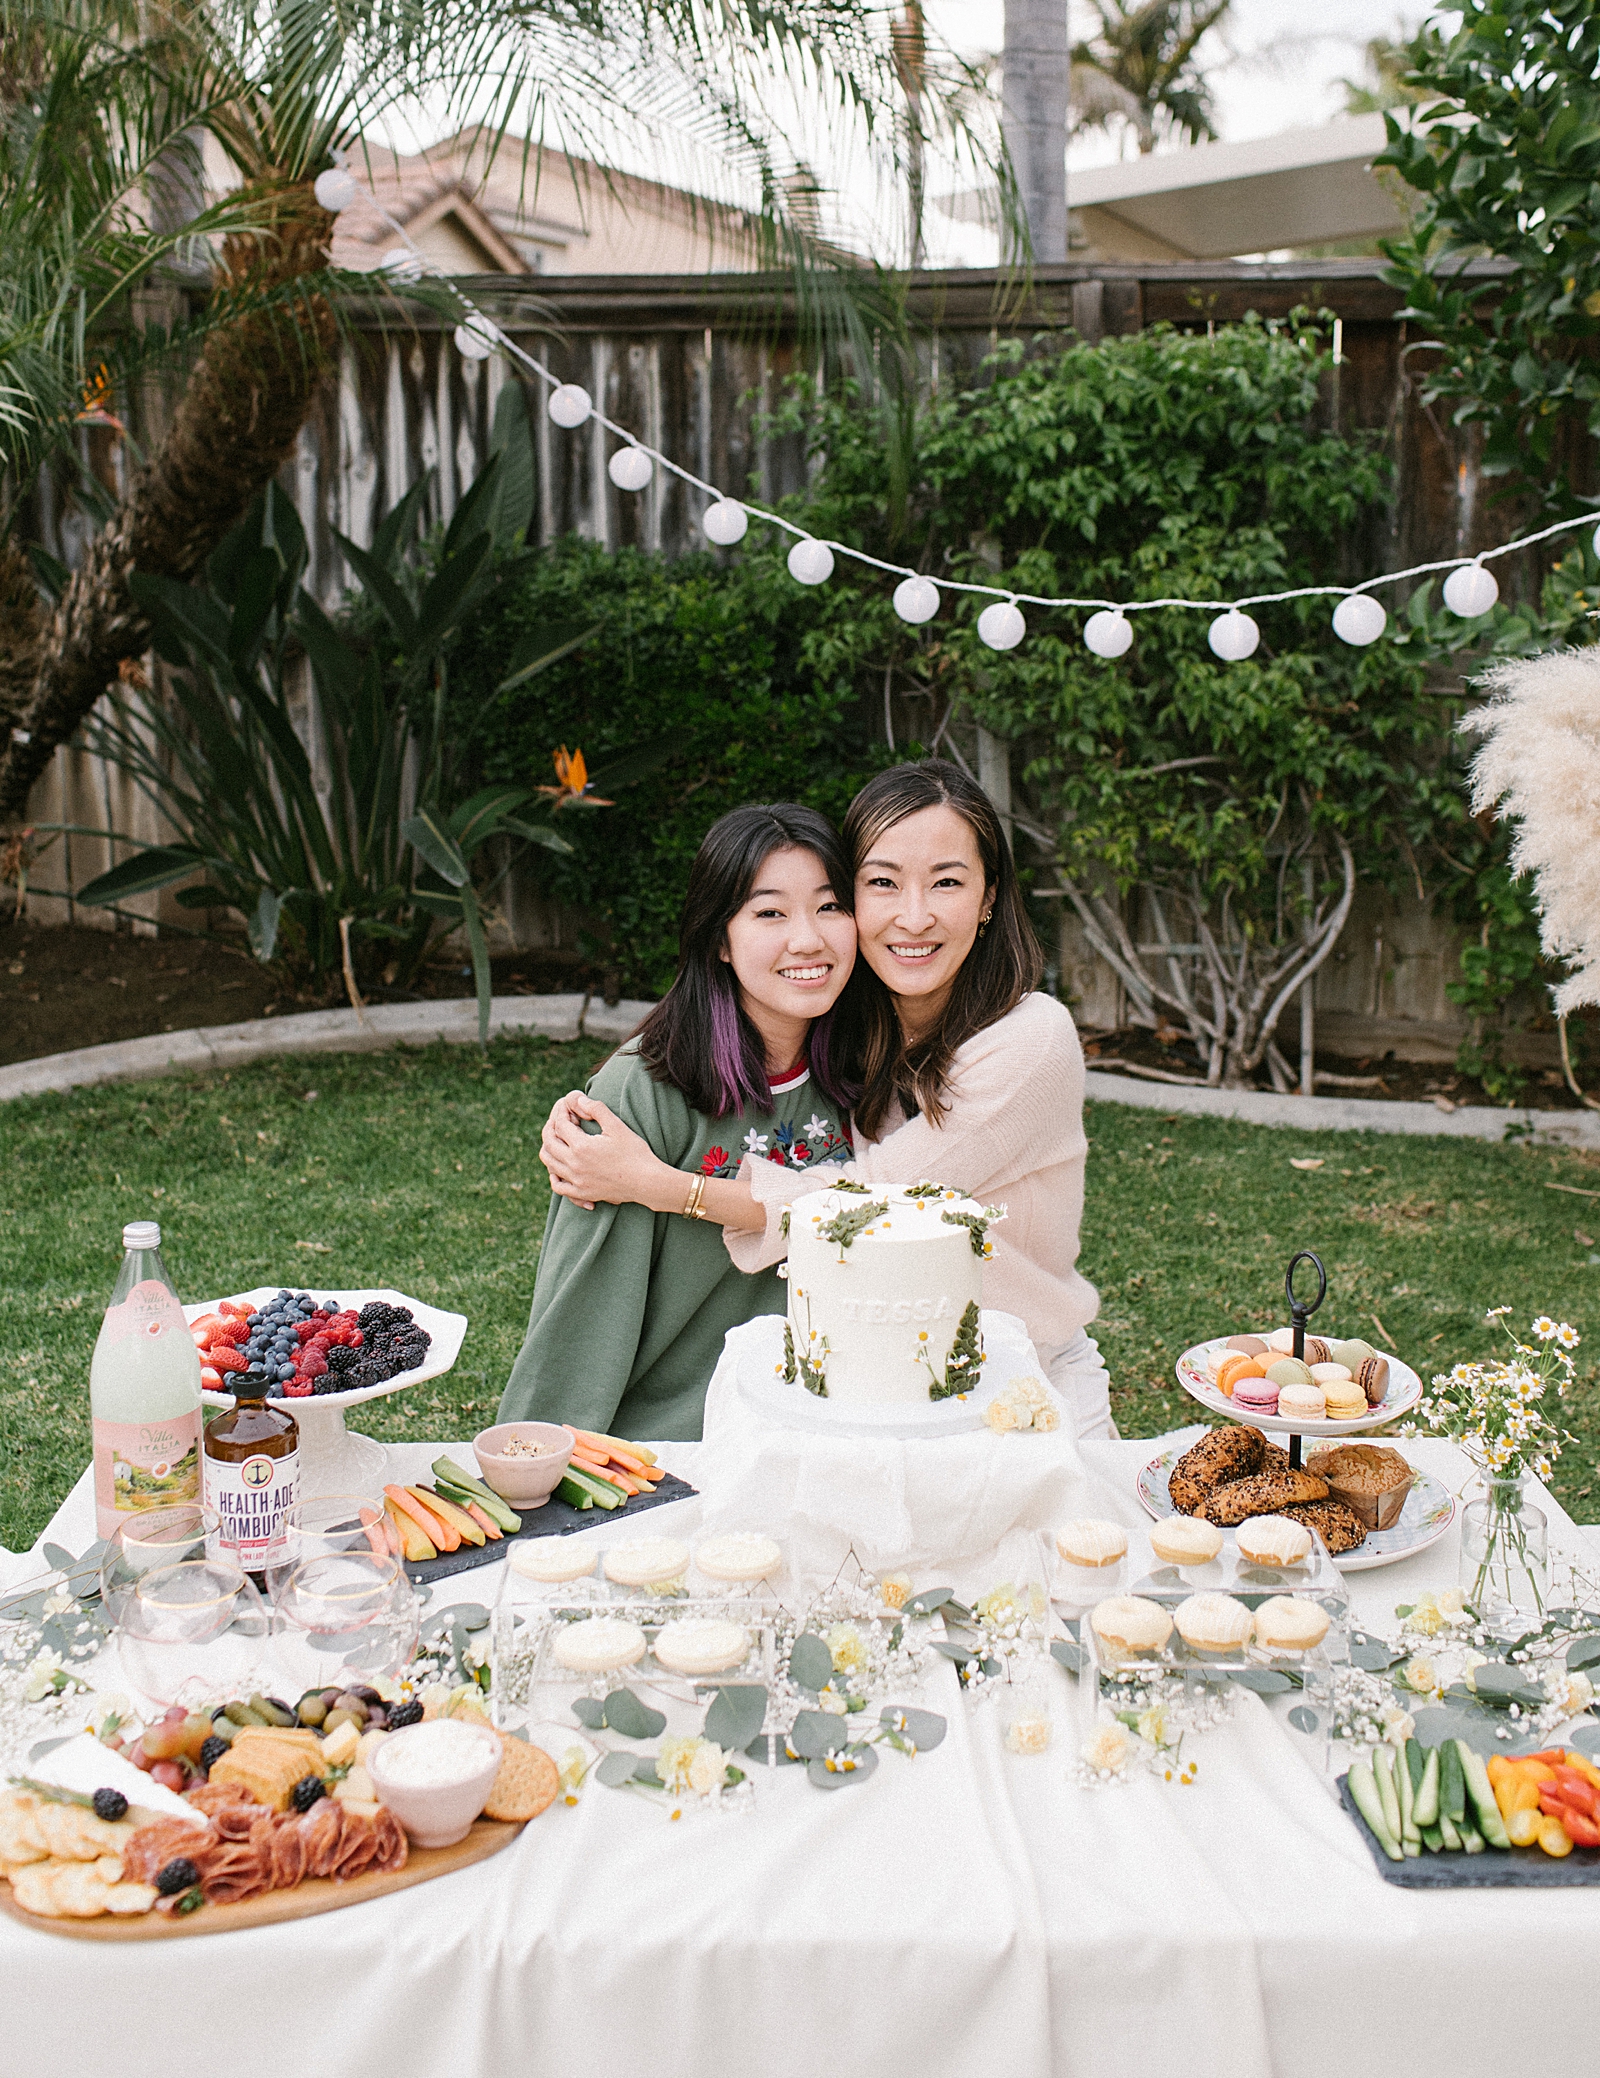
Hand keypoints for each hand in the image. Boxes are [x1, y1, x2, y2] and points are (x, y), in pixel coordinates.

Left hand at [540, 1092, 680, 1212]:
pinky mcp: (582, 1193)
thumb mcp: (617, 1126)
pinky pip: (558, 1187)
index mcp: (581, 1146)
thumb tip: (579, 1099)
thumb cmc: (634, 1152)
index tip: (569, 1108)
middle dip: (551, 1127)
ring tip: (557, 1140)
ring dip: (549, 1149)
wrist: (646, 1181)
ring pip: (550, 1164)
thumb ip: (596, 1109)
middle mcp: (574, 1165)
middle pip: (549, 1143)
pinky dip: (554, 1176)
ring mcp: (577, 1181)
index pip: (560, 1125)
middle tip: (560, 1120)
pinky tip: (559, 1170)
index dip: (562, 1113)